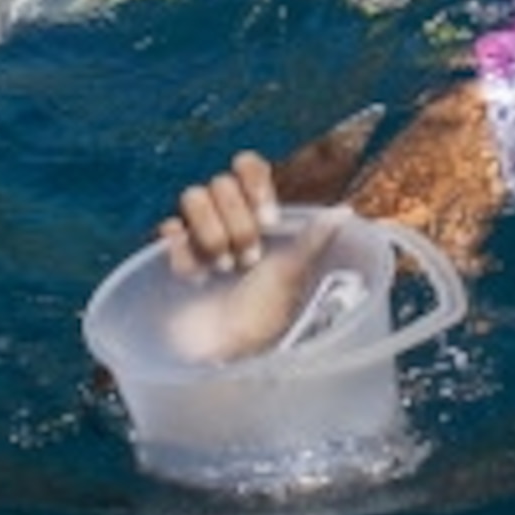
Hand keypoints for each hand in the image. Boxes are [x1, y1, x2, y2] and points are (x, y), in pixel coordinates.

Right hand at [152, 151, 343, 364]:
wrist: (226, 349)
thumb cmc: (265, 314)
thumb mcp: (293, 273)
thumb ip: (314, 238)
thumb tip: (346, 211)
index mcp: (256, 213)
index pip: (247, 165)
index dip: (254, 184)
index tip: (269, 222)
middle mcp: (225, 216)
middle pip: (220, 182)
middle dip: (238, 224)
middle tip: (248, 260)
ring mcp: (196, 232)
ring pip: (192, 196)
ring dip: (211, 235)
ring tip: (222, 270)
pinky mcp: (171, 253)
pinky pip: (168, 228)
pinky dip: (183, 251)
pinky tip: (195, 276)